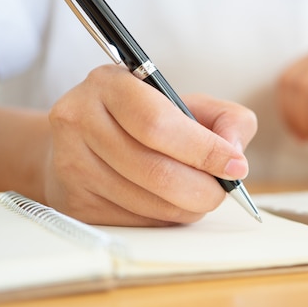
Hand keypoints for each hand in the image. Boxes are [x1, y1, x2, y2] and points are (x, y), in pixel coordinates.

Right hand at [45, 64, 256, 225]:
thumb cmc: (144, 119)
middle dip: (203, 188)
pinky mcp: (75, 202)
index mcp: (110, 84)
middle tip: (223, 189)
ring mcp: (72, 164)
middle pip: (155, 171)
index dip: (204, 150)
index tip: (235, 166)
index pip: (158, 124)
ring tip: (200, 194)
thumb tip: (234, 152)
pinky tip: (170, 202)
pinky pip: (136, 222)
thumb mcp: (187, 102)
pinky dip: (166, 218)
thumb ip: (226, 118)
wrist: (83, 139)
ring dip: (188, 207)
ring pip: (149, 203)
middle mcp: (81, 120)